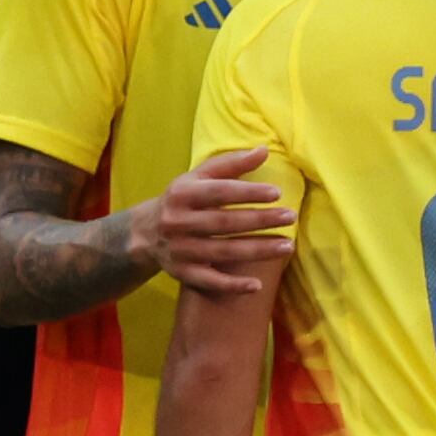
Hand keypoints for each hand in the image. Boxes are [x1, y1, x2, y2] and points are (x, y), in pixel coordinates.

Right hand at [132, 147, 294, 296]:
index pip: (219, 192)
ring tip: (288, 246)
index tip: (277, 193)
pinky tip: (257, 286)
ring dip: (257, 251)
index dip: (248, 193)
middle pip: (225, 223)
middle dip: (260, 220)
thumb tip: (264, 150)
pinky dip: (232, 285)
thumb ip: (231, 164)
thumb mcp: (198, 177)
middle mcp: (178, 222)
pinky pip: (209, 281)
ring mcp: (180, 250)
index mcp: (183, 194)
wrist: (145, 233)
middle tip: (291, 217)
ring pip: (223, 252)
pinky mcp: (182, 273)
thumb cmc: (183, 199)